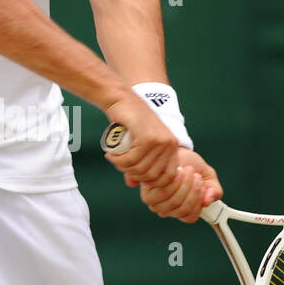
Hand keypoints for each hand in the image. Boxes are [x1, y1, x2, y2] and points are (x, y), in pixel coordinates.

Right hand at [103, 95, 221, 222]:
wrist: (121, 99)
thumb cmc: (129, 122)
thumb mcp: (137, 145)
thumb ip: (138, 164)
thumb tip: (133, 185)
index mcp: (172, 147)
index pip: (168, 177)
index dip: (149, 180)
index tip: (133, 173)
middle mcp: (170, 144)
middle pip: (152, 176)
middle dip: (132, 173)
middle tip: (119, 163)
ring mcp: (160, 141)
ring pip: (141, 168)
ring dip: (123, 166)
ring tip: (114, 158)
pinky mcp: (148, 138)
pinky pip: (132, 160)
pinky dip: (119, 160)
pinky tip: (111, 154)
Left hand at [138, 147, 221, 223]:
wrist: (176, 152)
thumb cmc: (192, 165)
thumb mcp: (208, 177)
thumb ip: (214, 190)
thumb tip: (208, 201)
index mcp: (183, 210)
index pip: (191, 217)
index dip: (198, 201)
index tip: (202, 185)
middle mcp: (169, 210)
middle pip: (183, 209)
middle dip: (193, 189)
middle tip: (196, 175)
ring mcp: (157, 204)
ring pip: (174, 201)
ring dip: (184, 184)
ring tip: (188, 171)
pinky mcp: (148, 194)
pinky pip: (164, 192)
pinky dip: (174, 181)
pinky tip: (177, 172)